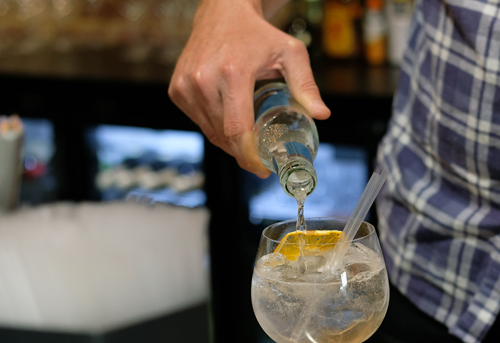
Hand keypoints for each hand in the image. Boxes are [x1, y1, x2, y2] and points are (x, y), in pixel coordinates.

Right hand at [169, 0, 330, 176]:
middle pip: (224, 135)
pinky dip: (215, 129)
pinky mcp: (177, 89)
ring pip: (210, 132)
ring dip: (229, 144)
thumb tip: (322, 115)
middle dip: (243, 153)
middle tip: (260, 160)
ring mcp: (186, 85)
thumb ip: (306, 85)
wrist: (223, 13)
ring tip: (248, 143)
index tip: (262, 169)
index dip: (249, 156)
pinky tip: (230, 124)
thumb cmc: (259, 34)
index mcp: (231, 72)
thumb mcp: (291, 53)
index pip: (237, 129)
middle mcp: (203, 79)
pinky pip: (199, 121)